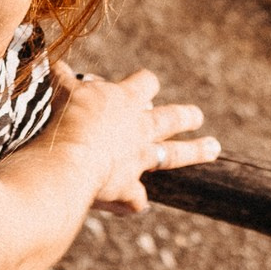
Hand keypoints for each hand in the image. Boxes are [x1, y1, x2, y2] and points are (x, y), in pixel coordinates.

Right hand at [48, 60, 218, 216]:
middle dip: (186, 116)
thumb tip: (56, 63)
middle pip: (171, 118)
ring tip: (214, 148)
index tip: (145, 84)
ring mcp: (139, 159)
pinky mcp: (129, 188)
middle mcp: (139, 128)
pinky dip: (134, 202)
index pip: (145, 83)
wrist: (69, 159)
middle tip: (199, 116)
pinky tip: (133, 206)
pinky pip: (137, 199)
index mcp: (125, 100)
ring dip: (195, 151)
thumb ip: (63, 79)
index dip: (145, 83)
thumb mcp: (61, 90)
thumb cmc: (65, 118)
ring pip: (174, 154)